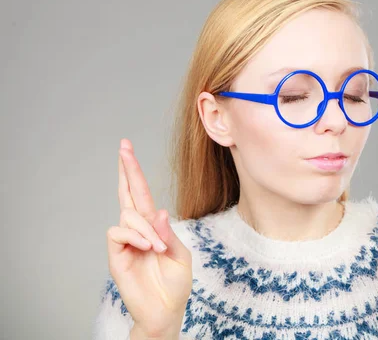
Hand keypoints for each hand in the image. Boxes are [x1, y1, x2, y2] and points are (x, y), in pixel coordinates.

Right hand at [106, 138, 192, 338]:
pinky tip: (147, 247)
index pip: (141, 193)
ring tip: (158, 248)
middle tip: (124, 146)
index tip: (127, 148)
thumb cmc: (175, 284)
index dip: (134, 171)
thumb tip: (158, 210)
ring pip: (128, 215)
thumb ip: (169, 233)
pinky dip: (135, 236)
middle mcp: (137, 229)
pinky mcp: (116, 255)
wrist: (165, 311)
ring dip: (146, 228)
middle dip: (127, 168)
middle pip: (127, 193)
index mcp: (153, 226)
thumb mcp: (180, 255)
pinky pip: (119, 233)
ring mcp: (125, 241)